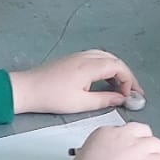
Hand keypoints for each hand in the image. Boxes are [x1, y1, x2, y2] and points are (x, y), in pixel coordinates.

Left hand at [9, 50, 144, 116]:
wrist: (28, 89)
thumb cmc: (51, 97)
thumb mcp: (81, 103)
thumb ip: (105, 100)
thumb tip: (121, 99)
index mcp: (90, 66)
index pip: (119, 67)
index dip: (129, 81)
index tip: (130, 96)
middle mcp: (86, 57)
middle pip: (115, 60)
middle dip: (126, 76)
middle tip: (131, 92)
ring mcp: (78, 56)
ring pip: (106, 58)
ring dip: (116, 71)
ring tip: (120, 88)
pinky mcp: (72, 59)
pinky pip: (96, 58)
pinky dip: (106, 68)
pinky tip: (105, 81)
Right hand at [70, 122, 159, 159]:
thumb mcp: (84, 156)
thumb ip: (100, 152)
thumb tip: (107, 159)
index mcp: (105, 132)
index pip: (125, 131)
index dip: (129, 144)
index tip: (126, 155)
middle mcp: (123, 136)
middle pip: (144, 131)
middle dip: (145, 144)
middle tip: (141, 159)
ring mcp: (136, 148)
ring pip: (158, 144)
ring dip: (155, 156)